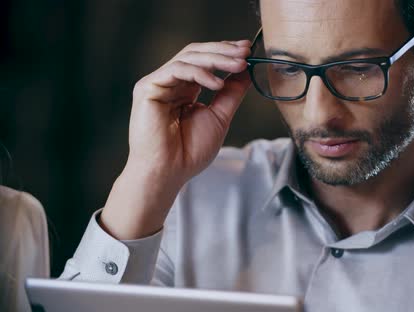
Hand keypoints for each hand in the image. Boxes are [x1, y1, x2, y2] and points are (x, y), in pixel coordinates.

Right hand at [100, 40, 251, 238]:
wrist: (169, 172)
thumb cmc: (190, 151)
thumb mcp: (220, 116)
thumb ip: (231, 92)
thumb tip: (247, 71)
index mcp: (184, 89)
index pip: (204, 60)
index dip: (225, 52)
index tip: (248, 50)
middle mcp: (170, 82)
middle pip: (196, 53)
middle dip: (224, 51)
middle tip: (246, 52)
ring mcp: (158, 83)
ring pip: (188, 57)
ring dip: (216, 59)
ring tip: (239, 64)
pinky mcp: (148, 88)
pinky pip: (176, 70)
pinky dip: (199, 73)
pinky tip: (217, 84)